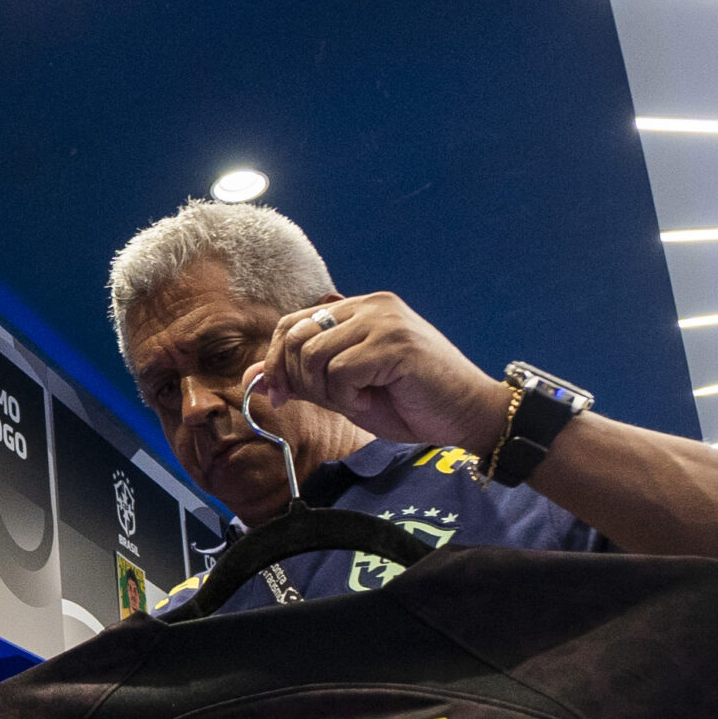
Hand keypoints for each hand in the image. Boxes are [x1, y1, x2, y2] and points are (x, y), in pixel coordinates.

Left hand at [246, 293, 506, 454]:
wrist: (466, 413)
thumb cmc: (410, 403)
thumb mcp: (344, 391)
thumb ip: (303, 378)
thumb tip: (252, 377)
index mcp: (357, 309)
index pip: (291, 324)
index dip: (276, 361)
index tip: (280, 394)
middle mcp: (370, 305)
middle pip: (294, 338)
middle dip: (299, 381)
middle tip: (334, 401)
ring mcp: (383, 319)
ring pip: (313, 356)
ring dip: (328, 392)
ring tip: (359, 399)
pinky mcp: (393, 342)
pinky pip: (340, 371)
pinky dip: (349, 397)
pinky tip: (374, 399)